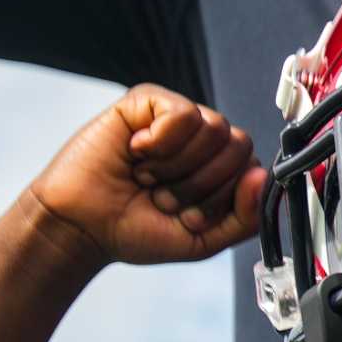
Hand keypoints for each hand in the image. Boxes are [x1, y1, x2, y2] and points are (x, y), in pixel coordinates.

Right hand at [24, 85, 267, 266]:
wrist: (80, 228)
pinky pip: (182, 114)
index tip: (185, 215)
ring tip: (147, 176)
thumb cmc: (134, 230)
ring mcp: (175, 116)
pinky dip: (159, 144)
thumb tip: (262, 176)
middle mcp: (202, 138)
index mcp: (219, 167)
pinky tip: (136, 153)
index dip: (219, 199)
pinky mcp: (147, 101)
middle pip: (237, 145)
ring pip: (214, 128)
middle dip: (198, 185)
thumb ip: (244, 218)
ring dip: (176, 167)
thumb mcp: (201, 240)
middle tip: (162, 195)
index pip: (251, 168)